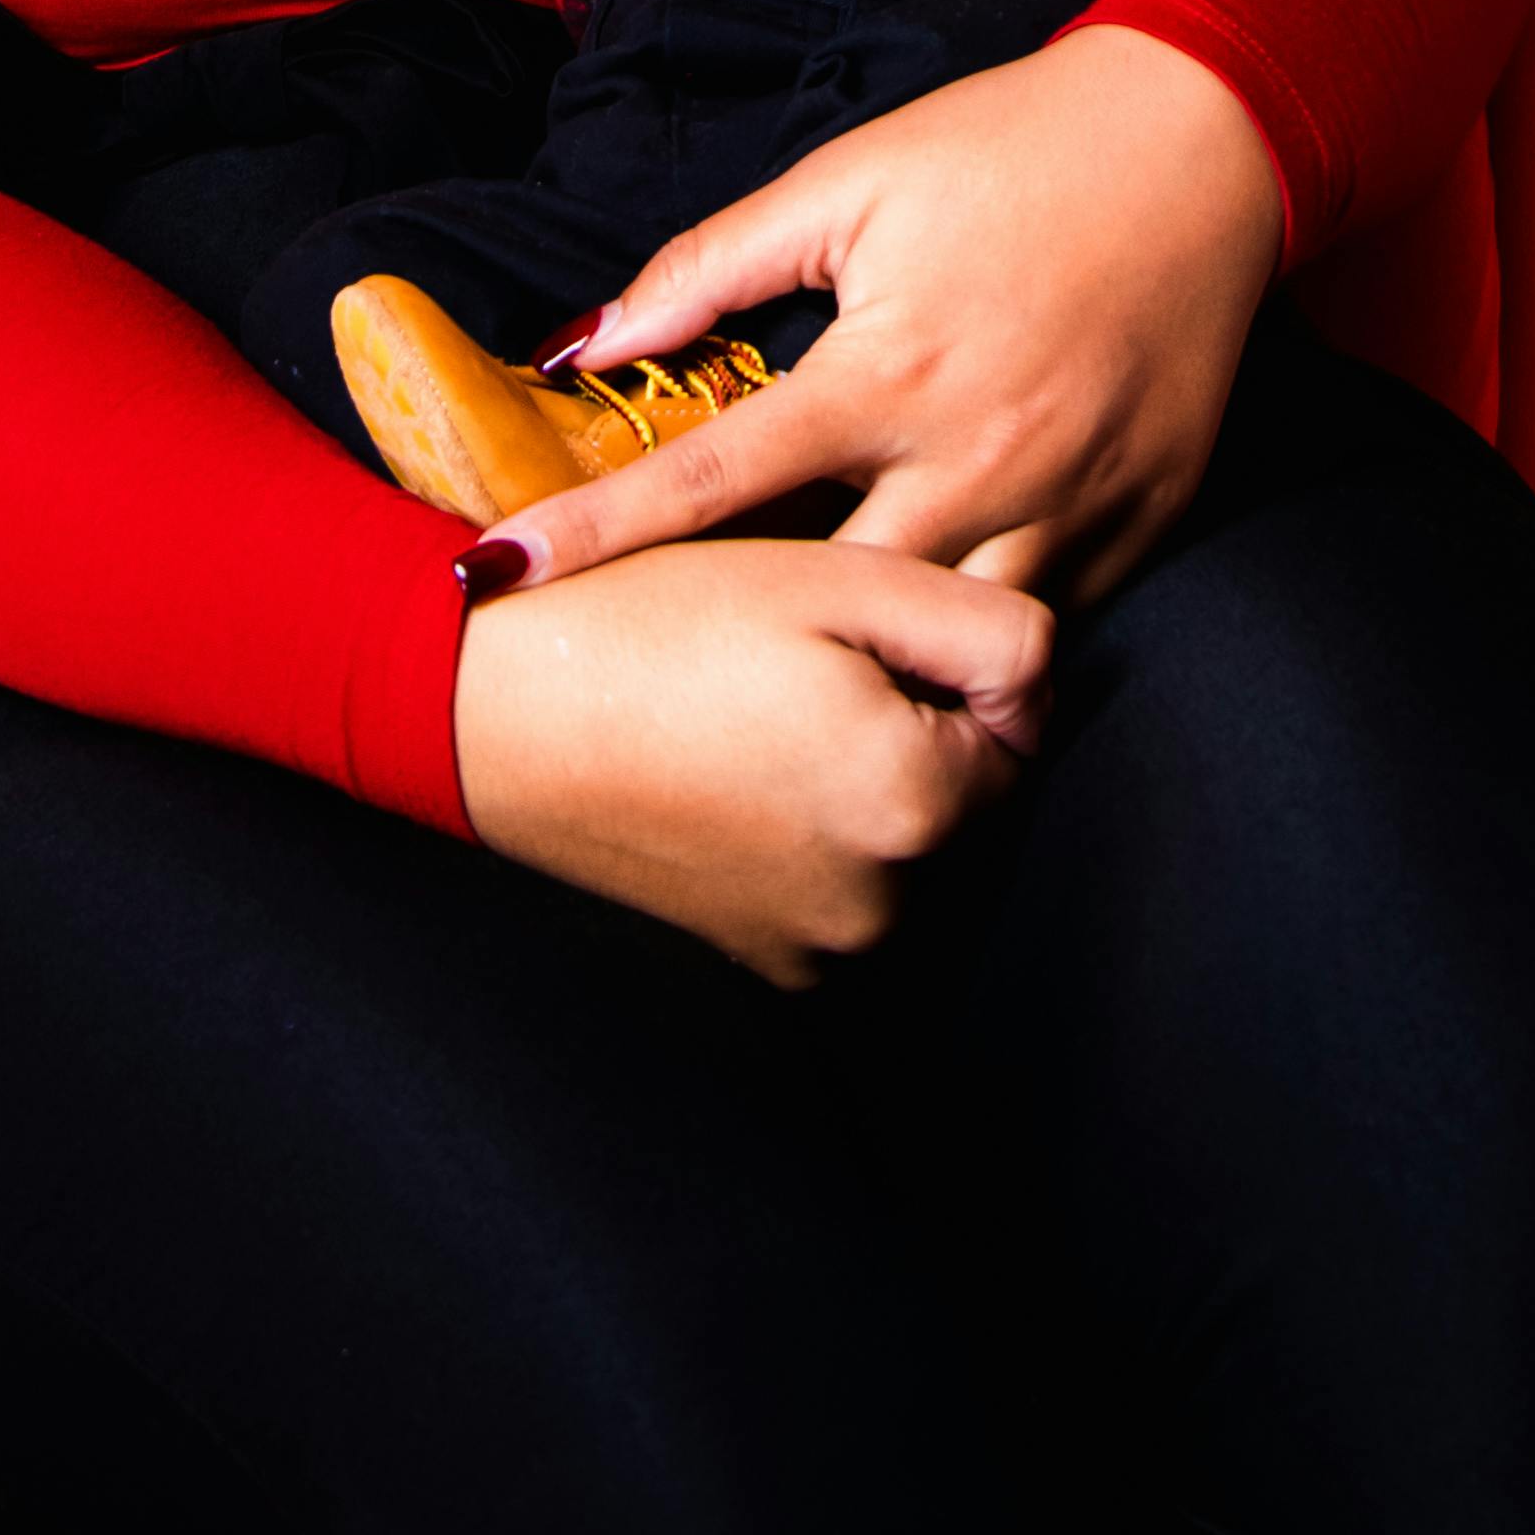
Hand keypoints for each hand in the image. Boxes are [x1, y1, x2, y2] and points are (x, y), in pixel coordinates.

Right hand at [450, 529, 1050, 984]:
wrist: (491, 707)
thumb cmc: (663, 621)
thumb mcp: (843, 580)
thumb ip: (989, 629)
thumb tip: (1043, 687)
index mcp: (916, 803)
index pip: (1020, 724)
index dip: (953, 659)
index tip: (864, 625)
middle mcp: (881, 903)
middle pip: (962, 789)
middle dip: (915, 720)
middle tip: (803, 655)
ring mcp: (814, 943)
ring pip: (899, 834)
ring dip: (866, 775)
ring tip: (760, 703)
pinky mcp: (757, 954)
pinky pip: (835, 881)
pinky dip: (810, 827)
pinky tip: (733, 760)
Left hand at [488, 19, 1285, 604]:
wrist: (1204, 140)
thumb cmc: (1010, 149)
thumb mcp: (850, 181)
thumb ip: (714, 266)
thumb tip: (590, 339)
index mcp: (885, 372)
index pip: (705, 484)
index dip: (588, 535)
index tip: (492, 578)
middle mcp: (973, 460)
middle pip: (827, 611)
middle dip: (746, 646)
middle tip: (671, 652)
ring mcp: (1066, 507)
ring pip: (947, 650)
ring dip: (876, 666)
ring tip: (805, 679)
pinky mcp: (1141, 527)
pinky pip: (1049, 626)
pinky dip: (987, 639)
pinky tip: (939, 638)